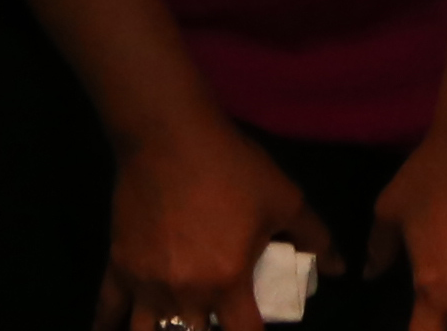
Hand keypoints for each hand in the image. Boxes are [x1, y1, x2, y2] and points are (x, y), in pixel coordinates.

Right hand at [94, 112, 333, 330]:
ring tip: (176, 328)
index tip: (256, 329)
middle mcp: (185, 294)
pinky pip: (106, 311)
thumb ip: (314, 236)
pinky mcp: (118, 267)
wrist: (170, 136)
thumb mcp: (284, 198)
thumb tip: (340, 267)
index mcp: (228, 282)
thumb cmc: (232, 167)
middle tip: (215, 323)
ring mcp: (145, 285)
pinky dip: (107, 326)